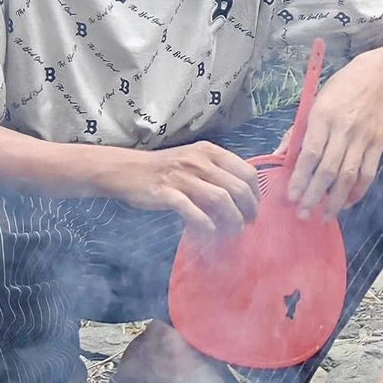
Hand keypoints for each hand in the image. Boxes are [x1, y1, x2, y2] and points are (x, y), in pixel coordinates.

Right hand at [107, 143, 260, 235]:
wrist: (126, 170)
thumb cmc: (164, 168)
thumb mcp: (193, 160)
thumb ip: (217, 172)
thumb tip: (243, 195)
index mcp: (209, 151)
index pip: (246, 172)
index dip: (256, 193)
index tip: (254, 208)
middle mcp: (198, 161)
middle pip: (238, 187)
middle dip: (249, 209)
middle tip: (248, 223)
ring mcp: (182, 177)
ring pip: (220, 199)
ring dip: (232, 219)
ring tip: (234, 230)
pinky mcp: (166, 193)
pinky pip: (193, 211)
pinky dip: (206, 224)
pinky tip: (210, 231)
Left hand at [287, 63, 382, 218]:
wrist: (378, 77)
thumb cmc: (340, 89)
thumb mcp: (313, 103)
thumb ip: (297, 132)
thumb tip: (280, 157)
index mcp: (323, 116)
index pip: (310, 154)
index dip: (300, 178)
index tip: (291, 197)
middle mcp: (343, 129)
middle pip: (328, 170)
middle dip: (314, 195)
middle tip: (303, 213)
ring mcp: (363, 138)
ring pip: (348, 176)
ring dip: (335, 200)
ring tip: (324, 215)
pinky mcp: (378, 144)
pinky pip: (368, 174)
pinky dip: (358, 192)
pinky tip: (346, 203)